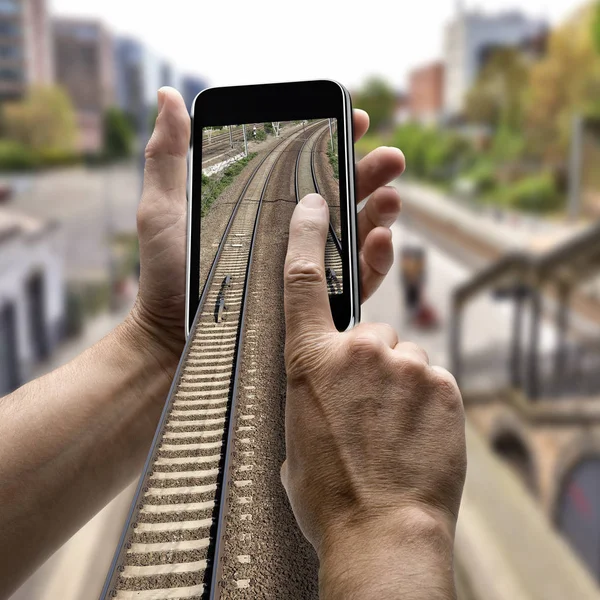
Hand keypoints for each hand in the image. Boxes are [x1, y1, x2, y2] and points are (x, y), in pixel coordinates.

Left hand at [131, 89, 403, 360]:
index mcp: (266, 205)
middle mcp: (292, 232)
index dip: (335, 140)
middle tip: (390, 158)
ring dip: (381, 211)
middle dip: (370, 172)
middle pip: (342, 196)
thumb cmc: (166, 274)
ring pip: (357, 233)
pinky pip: (357, 279)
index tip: (354, 118)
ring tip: (390, 196)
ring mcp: (308, 266)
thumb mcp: (164, 208)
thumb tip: (170, 96)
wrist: (172, 334)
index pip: (308, 167)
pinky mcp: (318, 301)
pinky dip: (375, 258)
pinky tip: (378, 239)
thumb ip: (169, 155)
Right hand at [281, 195, 465, 597]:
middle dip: (367, 362)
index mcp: (309, 361)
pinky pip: (430, 379)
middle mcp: (357, 350)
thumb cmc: (328, 493)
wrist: (382, 531)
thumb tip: (322, 390)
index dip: (307, 235)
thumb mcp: (296, 436)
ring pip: (402, 357)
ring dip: (397, 384)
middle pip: (368, 332)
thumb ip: (309, 395)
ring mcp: (405, 364)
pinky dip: (423, 401)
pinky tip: (413, 435)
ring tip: (390, 429)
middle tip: (364, 408)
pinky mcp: (442, 383)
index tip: (316, 203)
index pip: (301, 279)